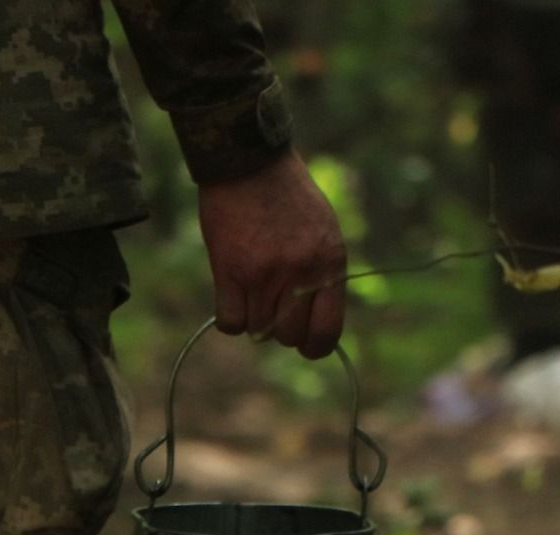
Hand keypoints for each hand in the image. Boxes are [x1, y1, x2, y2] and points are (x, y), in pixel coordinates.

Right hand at [196, 153, 347, 358]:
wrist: (251, 164)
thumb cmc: (288, 197)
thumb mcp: (323, 232)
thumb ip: (322, 276)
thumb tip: (311, 320)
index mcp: (330, 264)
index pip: (326, 332)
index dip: (313, 345)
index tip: (303, 341)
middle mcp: (301, 275)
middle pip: (288, 336)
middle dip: (279, 329)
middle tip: (271, 305)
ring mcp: (265, 276)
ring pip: (258, 330)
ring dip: (253, 318)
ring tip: (250, 290)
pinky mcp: (231, 273)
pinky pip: (229, 322)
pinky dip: (229, 316)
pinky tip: (231, 295)